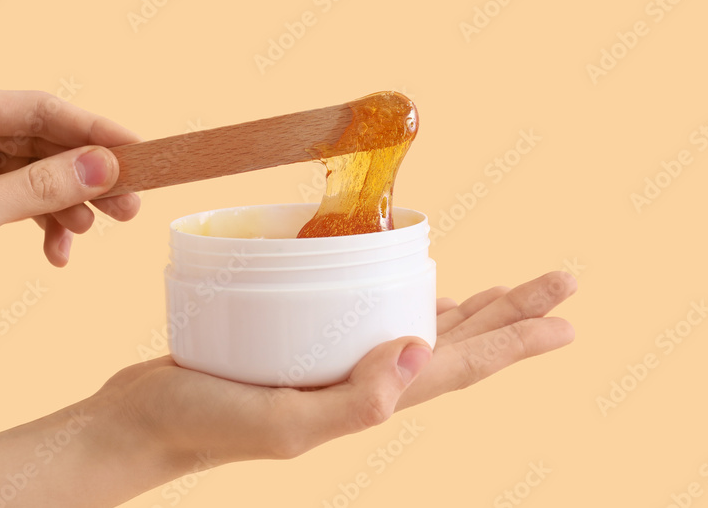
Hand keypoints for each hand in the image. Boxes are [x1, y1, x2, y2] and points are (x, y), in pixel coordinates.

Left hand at [0, 87, 139, 383]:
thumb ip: (39, 187)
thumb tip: (105, 166)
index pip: (37, 108)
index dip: (93, 131)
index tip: (140, 152)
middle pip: (43, 141)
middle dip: (86, 174)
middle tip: (129, 205)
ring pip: (37, 173)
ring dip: (68, 203)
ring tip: (90, 233)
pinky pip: (20, 200)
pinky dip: (42, 223)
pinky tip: (56, 253)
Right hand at [100, 271, 575, 465]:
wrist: (142, 424)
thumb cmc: (201, 426)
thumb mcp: (280, 425)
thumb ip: (352, 401)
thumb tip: (420, 352)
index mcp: (368, 402)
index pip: (459, 368)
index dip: (515, 342)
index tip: (565, 316)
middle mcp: (361, 383)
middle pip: (456, 343)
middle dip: (512, 313)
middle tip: (562, 281)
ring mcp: (333, 363)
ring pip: (420, 328)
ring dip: (470, 309)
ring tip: (508, 290)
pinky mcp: (301, 344)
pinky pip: (369, 316)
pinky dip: (402, 299)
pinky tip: (411, 290)